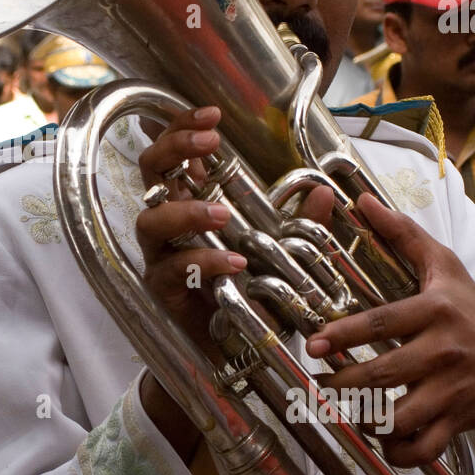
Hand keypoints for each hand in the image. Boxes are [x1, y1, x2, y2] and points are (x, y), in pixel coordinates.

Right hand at [133, 106, 333, 466]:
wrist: (227, 361)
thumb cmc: (248, 299)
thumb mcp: (281, 256)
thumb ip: (299, 225)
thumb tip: (326, 194)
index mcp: (188, 204)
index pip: (174, 154)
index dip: (184, 128)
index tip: (212, 114)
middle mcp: (167, 226)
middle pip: (148, 172)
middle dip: (174, 149)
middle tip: (208, 143)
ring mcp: (159, 259)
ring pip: (150, 222)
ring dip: (186, 210)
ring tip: (221, 213)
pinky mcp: (163, 293)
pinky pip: (173, 271)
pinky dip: (202, 263)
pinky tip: (232, 263)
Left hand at [304, 193, 474, 466]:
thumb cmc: (471, 307)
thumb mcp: (443, 265)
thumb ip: (402, 234)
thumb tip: (362, 201)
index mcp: (435, 312)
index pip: (382, 324)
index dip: (345, 335)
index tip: (314, 344)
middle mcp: (443, 352)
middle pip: (384, 374)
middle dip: (344, 382)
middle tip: (318, 382)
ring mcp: (452, 390)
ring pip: (401, 416)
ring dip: (366, 420)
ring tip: (342, 412)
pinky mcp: (459, 422)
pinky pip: (425, 448)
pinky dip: (399, 453)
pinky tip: (380, 442)